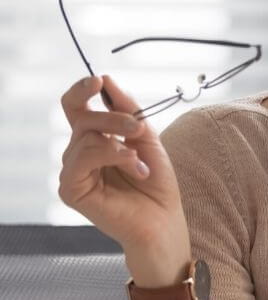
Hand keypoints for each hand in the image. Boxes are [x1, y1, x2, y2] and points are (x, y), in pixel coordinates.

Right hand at [58, 75, 191, 285]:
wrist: (163, 219)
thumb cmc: (156, 183)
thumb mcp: (147, 138)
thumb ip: (127, 110)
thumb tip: (107, 80)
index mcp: (95, 138)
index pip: (76, 106)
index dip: (82, 90)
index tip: (99, 80)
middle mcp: (79, 152)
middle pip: (82, 117)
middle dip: (113, 117)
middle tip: (138, 128)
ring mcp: (73, 171)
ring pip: (85, 136)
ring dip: (119, 141)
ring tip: (141, 159)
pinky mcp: (70, 189)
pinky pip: (82, 158)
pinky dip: (113, 156)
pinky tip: (135, 169)